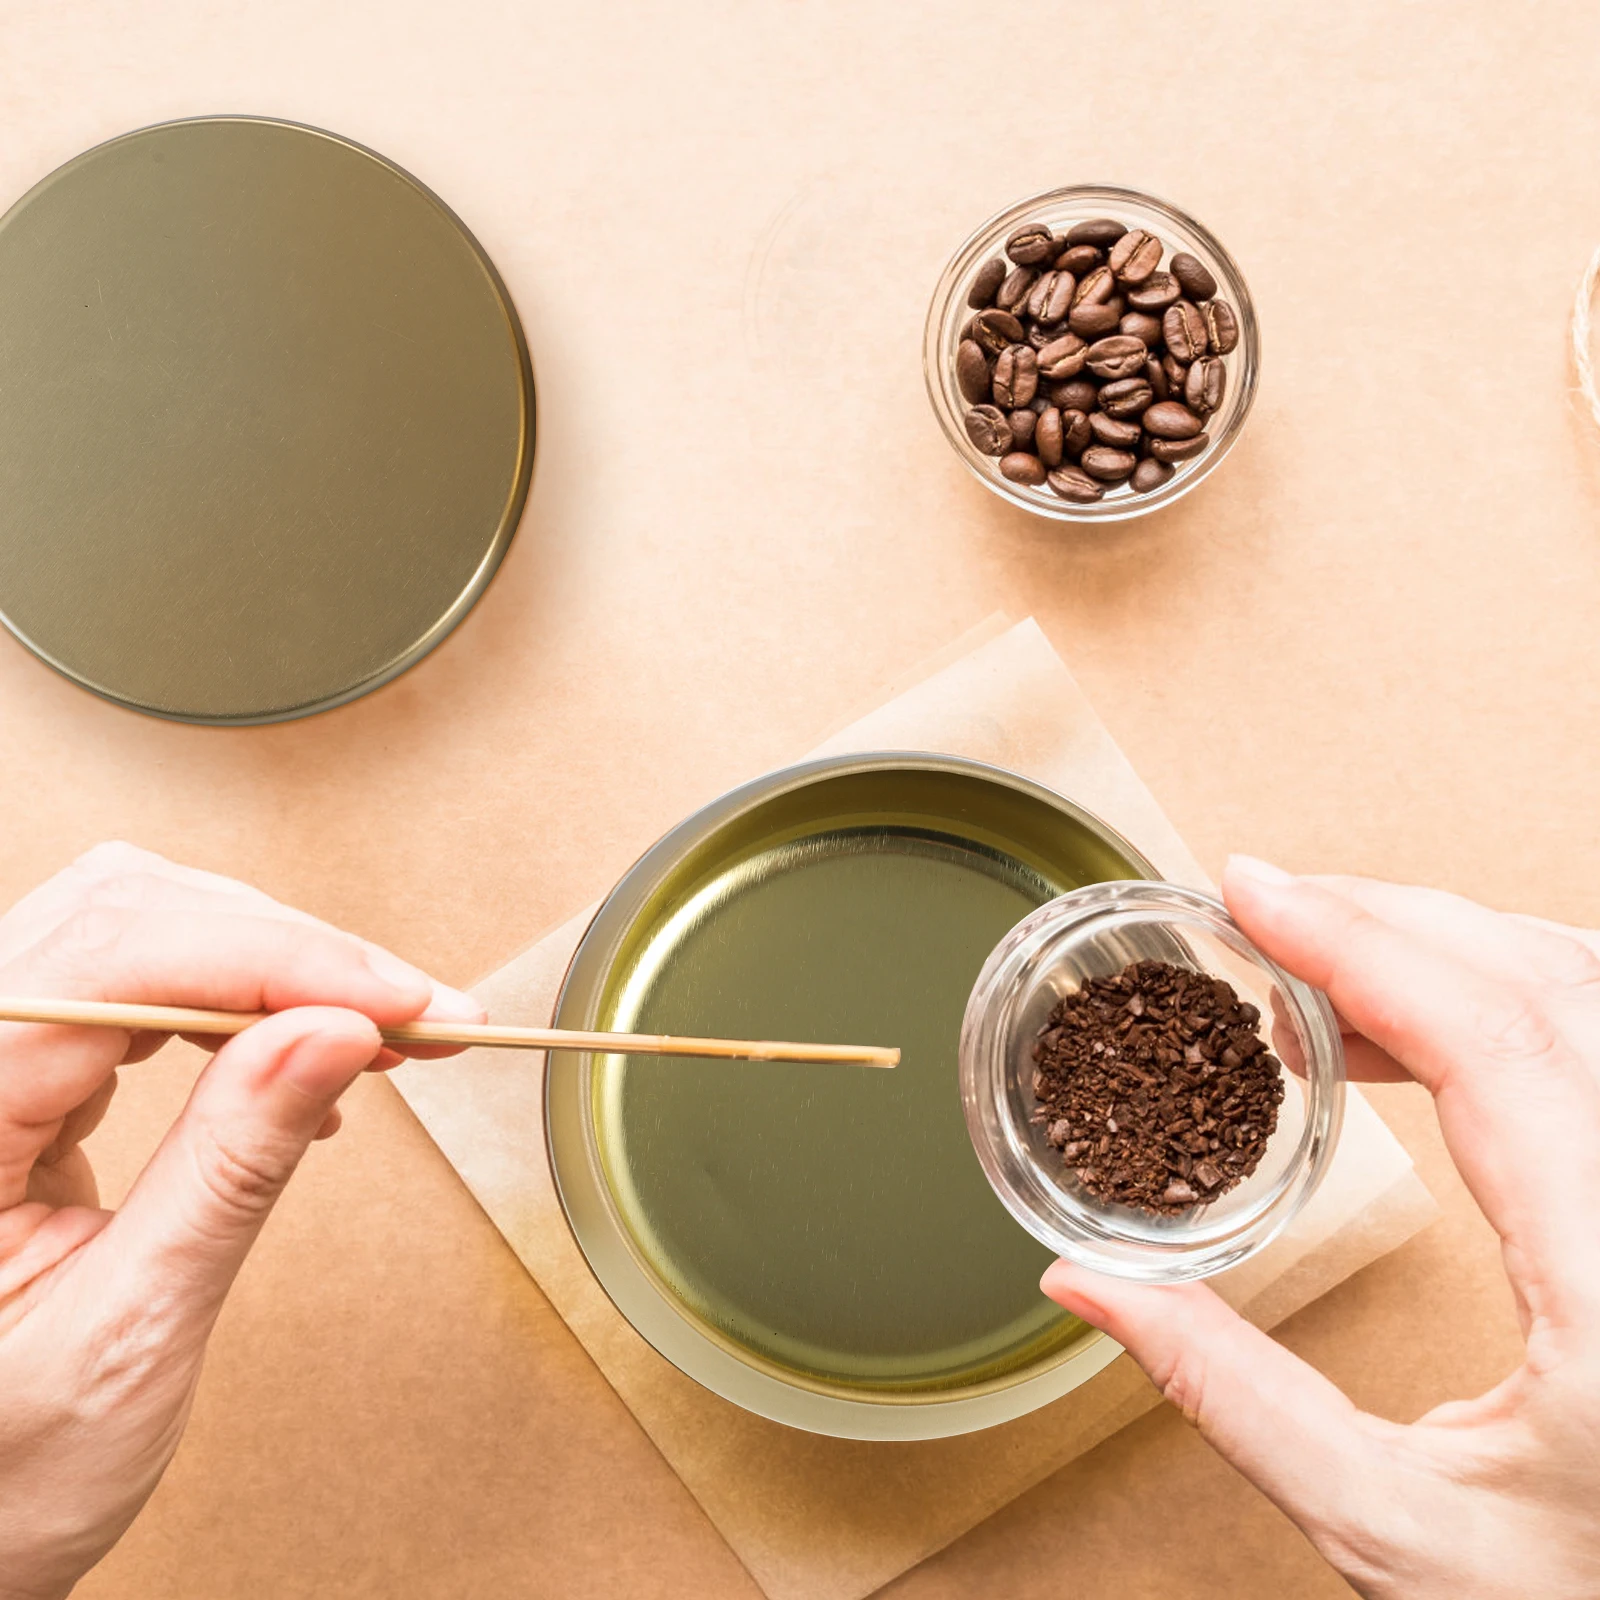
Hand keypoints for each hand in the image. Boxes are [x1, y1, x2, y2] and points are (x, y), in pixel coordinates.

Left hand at [0, 843, 483, 1599]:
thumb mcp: (130, 1331)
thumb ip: (231, 1167)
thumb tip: (335, 1033)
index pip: (122, 964)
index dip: (285, 964)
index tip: (404, 1003)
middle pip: (132, 914)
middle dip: (296, 950)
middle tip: (419, 1010)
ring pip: (139, 925)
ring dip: (276, 961)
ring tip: (380, 1023)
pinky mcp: (23, 1077)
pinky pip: (138, 982)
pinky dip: (243, 999)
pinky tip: (305, 1049)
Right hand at [1043, 858, 1599, 1598]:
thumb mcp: (1394, 1530)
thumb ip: (1230, 1395)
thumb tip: (1088, 1288)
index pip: (1495, 1043)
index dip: (1360, 943)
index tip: (1253, 895)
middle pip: (1546, 982)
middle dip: (1390, 917)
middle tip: (1263, 909)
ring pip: (1583, 992)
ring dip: (1445, 948)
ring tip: (1314, 966)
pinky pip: (1591, 1041)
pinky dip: (1495, 998)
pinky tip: (1409, 1029)